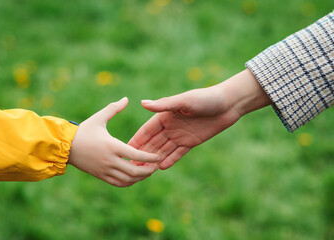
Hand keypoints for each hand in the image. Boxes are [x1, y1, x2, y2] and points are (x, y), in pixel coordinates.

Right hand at [68, 97, 159, 186]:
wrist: (64, 146)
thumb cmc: (83, 130)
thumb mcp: (99, 117)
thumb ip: (113, 108)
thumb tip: (126, 99)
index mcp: (112, 146)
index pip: (136, 155)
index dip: (149, 158)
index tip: (158, 157)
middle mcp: (110, 160)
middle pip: (134, 171)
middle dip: (148, 171)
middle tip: (156, 167)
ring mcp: (105, 170)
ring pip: (128, 180)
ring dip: (140, 178)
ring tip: (148, 172)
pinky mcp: (101, 176)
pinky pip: (119, 183)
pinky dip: (129, 182)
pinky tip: (135, 177)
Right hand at [129, 69, 270, 169]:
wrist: (228, 104)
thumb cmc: (205, 98)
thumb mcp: (184, 101)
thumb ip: (164, 105)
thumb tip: (142, 103)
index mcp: (166, 115)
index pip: (147, 130)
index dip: (137, 139)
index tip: (125, 149)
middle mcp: (170, 126)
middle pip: (153, 142)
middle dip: (142, 152)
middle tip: (130, 164)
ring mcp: (181, 135)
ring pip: (164, 149)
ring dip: (154, 158)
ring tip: (143, 169)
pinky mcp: (192, 141)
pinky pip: (178, 153)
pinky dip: (170, 159)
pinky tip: (161, 168)